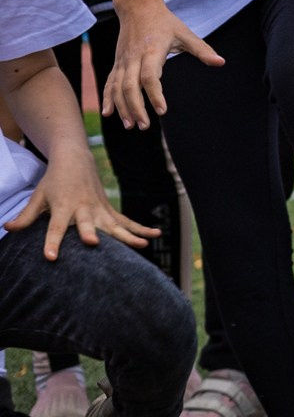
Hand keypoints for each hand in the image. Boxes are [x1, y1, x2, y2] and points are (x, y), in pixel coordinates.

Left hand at [10, 155, 160, 259]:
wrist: (74, 159)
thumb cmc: (53, 181)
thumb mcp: (38, 197)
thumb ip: (26, 216)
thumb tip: (8, 229)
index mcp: (63, 207)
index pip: (55, 228)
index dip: (52, 242)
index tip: (51, 257)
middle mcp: (83, 209)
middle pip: (88, 224)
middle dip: (91, 233)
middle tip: (94, 244)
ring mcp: (100, 210)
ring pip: (115, 225)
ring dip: (129, 235)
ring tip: (143, 245)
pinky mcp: (110, 210)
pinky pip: (128, 222)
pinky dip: (142, 228)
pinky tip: (156, 235)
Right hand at [103, 0, 222, 129]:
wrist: (137, 7)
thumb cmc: (164, 22)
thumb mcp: (185, 33)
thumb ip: (202, 50)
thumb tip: (221, 62)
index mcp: (150, 52)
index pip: (150, 77)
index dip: (155, 95)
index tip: (162, 111)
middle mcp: (133, 58)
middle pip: (130, 86)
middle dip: (135, 107)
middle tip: (144, 126)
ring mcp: (122, 61)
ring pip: (117, 86)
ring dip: (122, 107)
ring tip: (129, 126)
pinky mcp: (117, 63)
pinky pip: (109, 82)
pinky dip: (108, 97)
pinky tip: (108, 113)